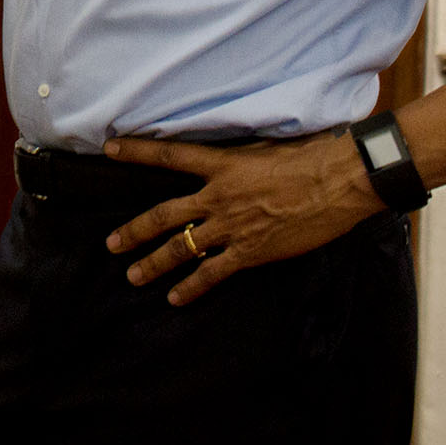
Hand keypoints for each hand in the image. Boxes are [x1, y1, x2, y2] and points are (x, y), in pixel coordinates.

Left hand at [101, 132, 383, 305]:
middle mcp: (218, 197)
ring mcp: (232, 226)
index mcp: (221, 165)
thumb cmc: (308, 156)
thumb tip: (223, 155)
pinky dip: (193, 286)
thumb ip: (236, 155)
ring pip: (182, 247)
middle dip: (135, 230)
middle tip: (111, 244)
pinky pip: (214, 272)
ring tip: (133, 275)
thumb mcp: (262, 146)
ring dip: (155, 263)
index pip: (169, 155)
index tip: (108, 149)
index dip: (136, 151)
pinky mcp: (251, 251)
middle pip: (165, 214)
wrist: (337, 182)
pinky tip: (176, 298)